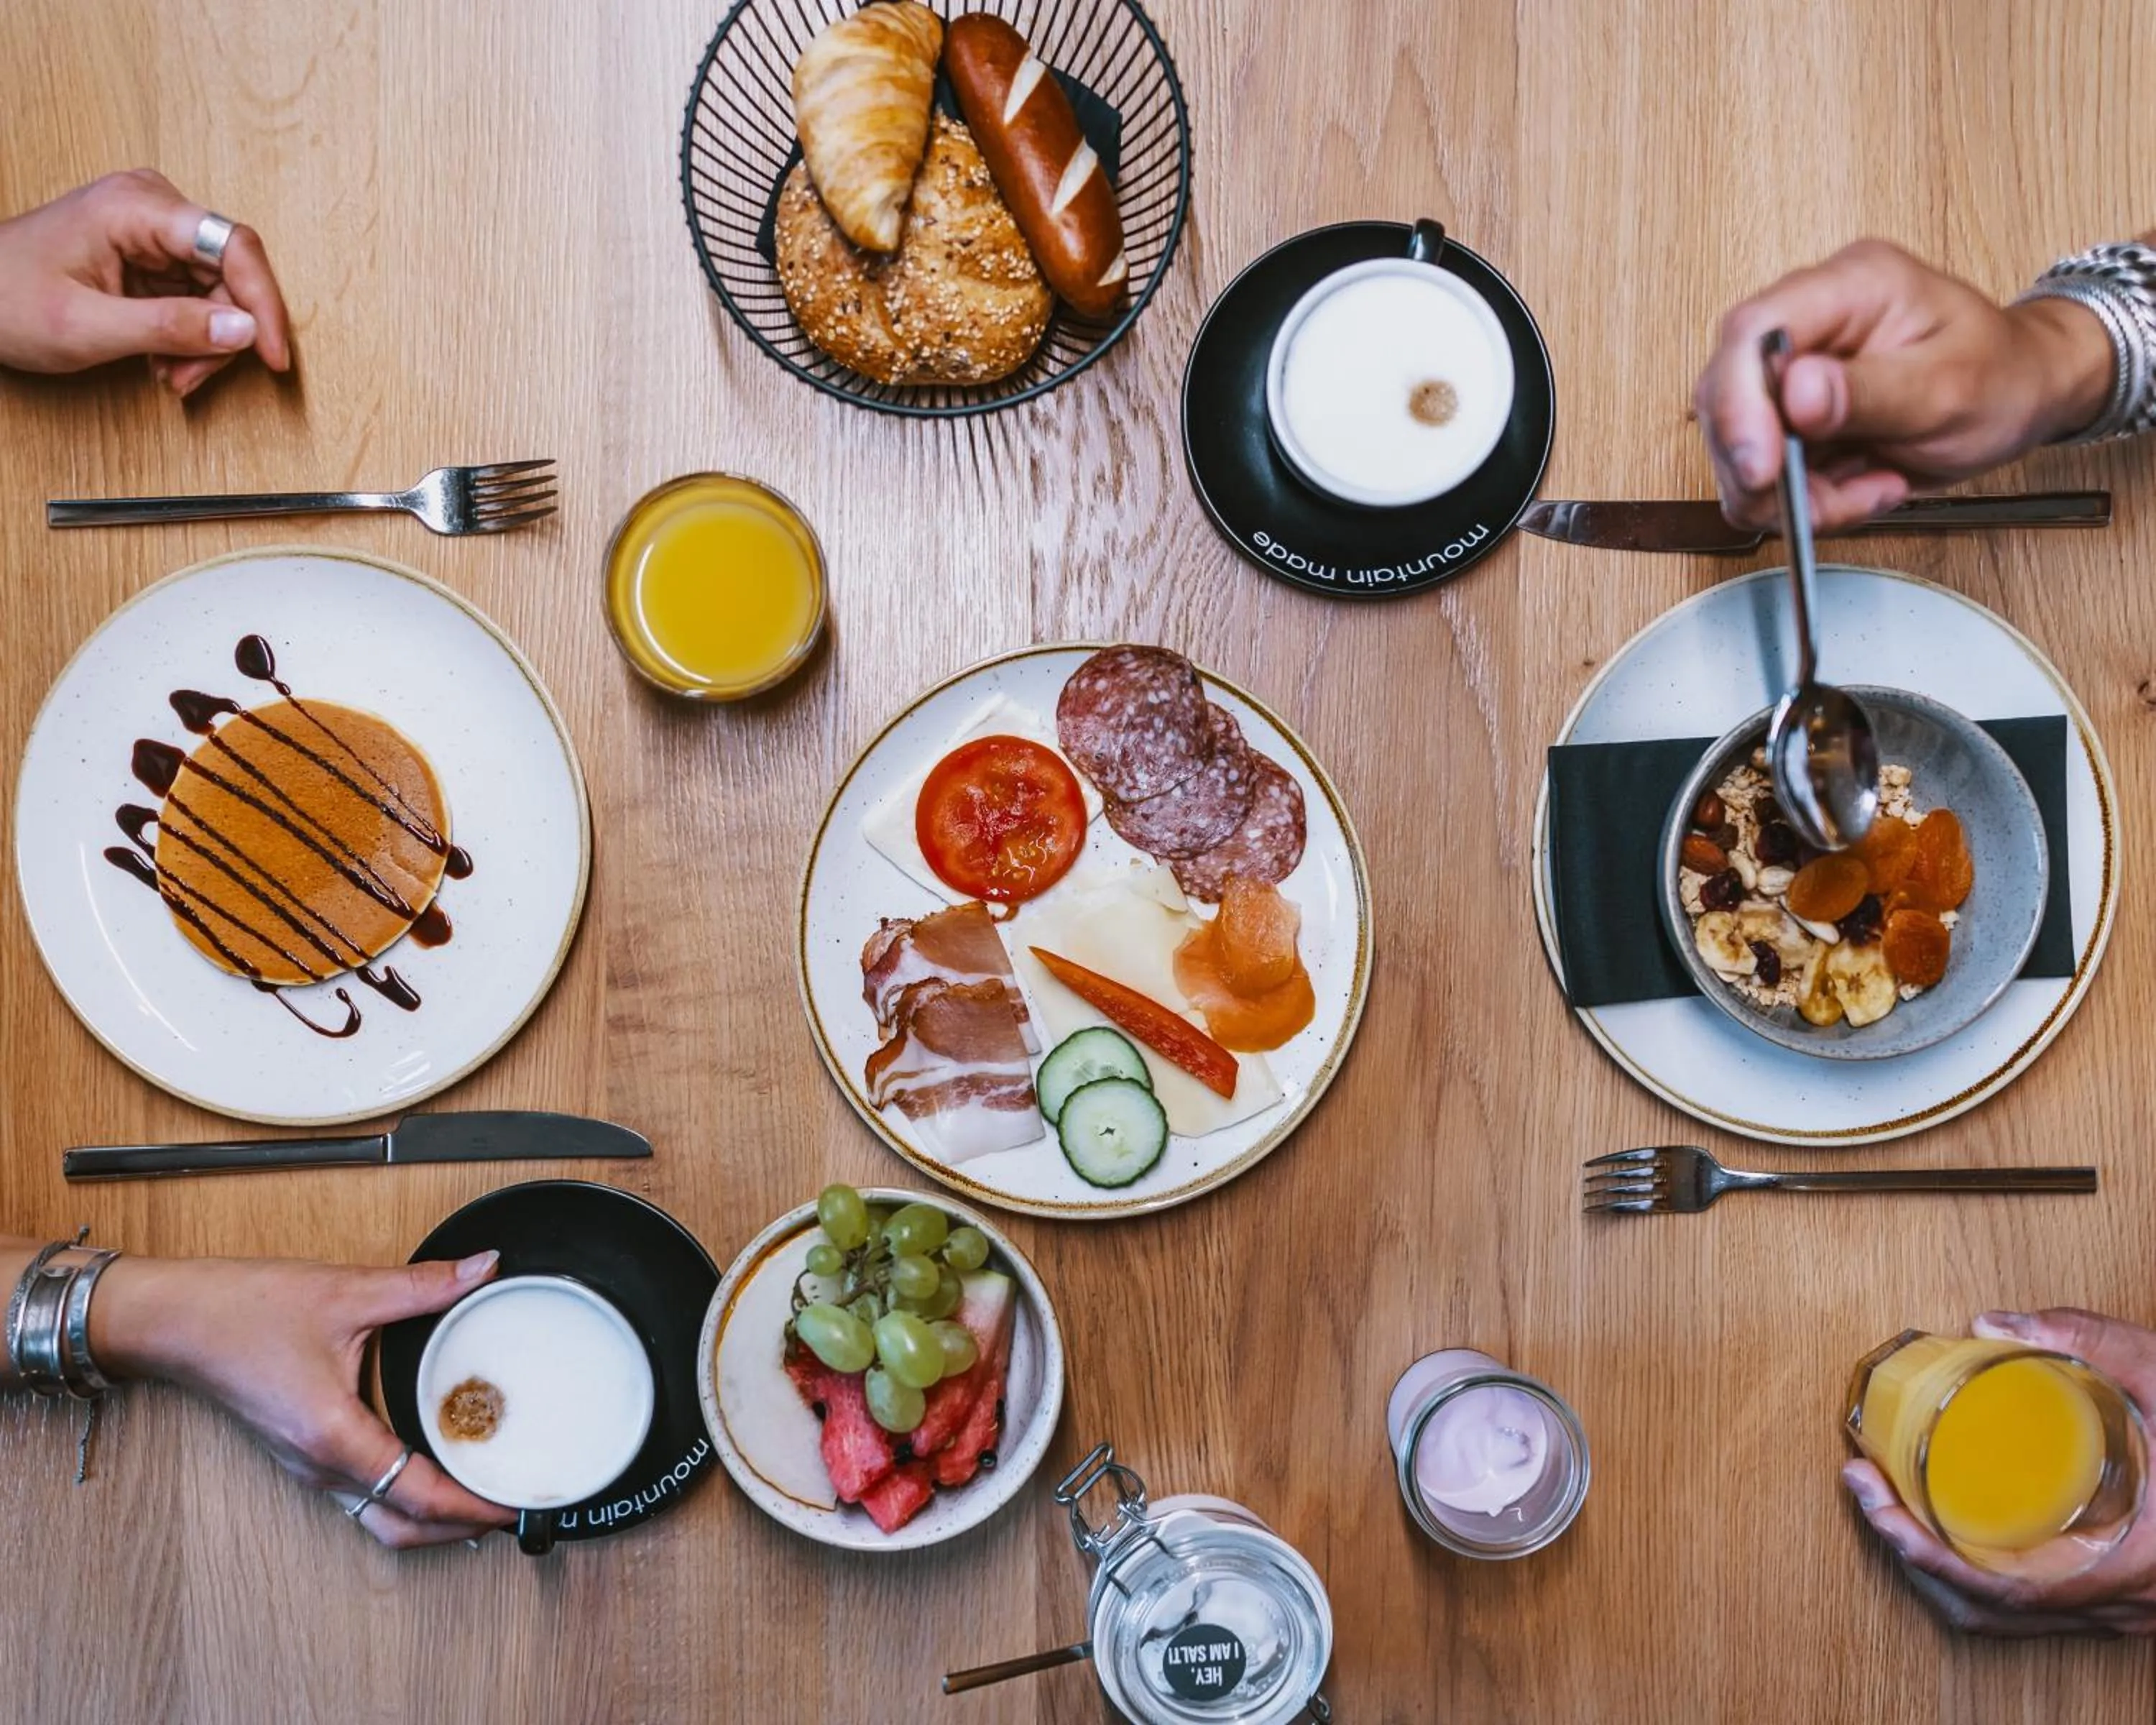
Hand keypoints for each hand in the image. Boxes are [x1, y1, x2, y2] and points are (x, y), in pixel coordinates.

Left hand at [0, 168, 291, 395]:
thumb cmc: (6, 300)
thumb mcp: (88, 327)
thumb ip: (170, 328)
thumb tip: (245, 330)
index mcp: (135, 207)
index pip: (231, 245)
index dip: (263, 304)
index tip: (273, 354)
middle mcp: (151, 206)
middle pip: (230, 271)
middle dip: (222, 334)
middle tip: (189, 377)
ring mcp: (152, 228)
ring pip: (220, 290)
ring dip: (205, 342)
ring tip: (168, 373)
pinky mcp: (151, 252)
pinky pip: (198, 295)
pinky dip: (189, 335)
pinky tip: (161, 357)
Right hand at [93, 1249, 513, 1549]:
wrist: (172, 1320)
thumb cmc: (242, 1311)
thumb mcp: (346, 1291)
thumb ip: (423, 1286)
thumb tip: (483, 1269)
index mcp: (334, 1438)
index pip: (417, 1496)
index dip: (473, 1507)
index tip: (515, 1506)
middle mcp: (319, 1466)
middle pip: (401, 1526)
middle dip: (459, 1526)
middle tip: (509, 1503)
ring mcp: (307, 1467)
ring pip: (378, 1517)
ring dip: (431, 1516)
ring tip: (480, 1488)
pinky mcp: (302, 1455)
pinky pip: (361, 1494)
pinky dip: (402, 1495)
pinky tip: (431, 1464)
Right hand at [1693, 239, 2113, 529]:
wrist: (2023, 393)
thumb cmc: (2003, 376)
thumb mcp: (1951, 386)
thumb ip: (1871, 390)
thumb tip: (1797, 390)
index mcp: (1850, 286)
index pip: (1753, 329)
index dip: (1738, 401)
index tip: (1763, 466)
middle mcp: (1808, 321)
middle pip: (1727, 393)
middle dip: (1763, 464)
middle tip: (1819, 503)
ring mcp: (1793, 371)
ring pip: (1738, 444)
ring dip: (1788, 493)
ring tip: (1863, 494)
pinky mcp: (1789, 416)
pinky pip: (1763, 472)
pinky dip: (1802, 500)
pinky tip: (1857, 489)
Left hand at [1843, 1308, 2155, 1635]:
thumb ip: (2091, 1342)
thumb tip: (1992, 1324)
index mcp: (2134, 1565)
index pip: (2005, 1590)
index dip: (1925, 1553)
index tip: (1874, 1502)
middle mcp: (2126, 1604)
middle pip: (1991, 1610)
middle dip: (1911, 1553)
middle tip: (1863, 1489)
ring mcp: (2125, 1609)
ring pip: (2011, 1617)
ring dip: (1940, 1568)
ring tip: (1890, 1502)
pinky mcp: (2122, 1597)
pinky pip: (2037, 1607)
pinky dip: (1982, 1575)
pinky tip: (1951, 1527)